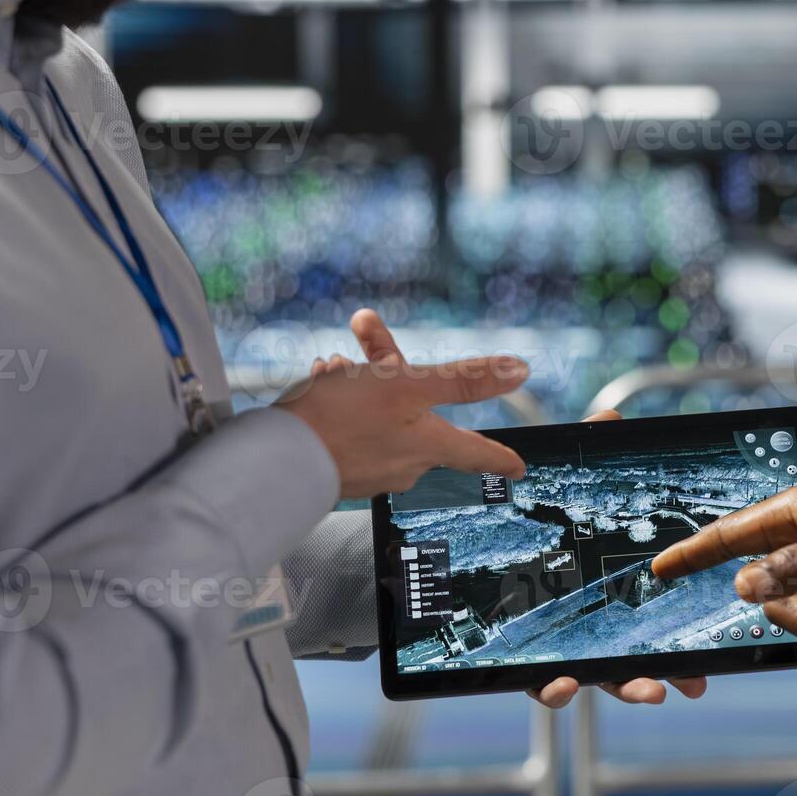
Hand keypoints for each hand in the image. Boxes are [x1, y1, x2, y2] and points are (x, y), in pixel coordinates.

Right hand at [275, 309, 527, 498]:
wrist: (278, 457)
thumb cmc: (343, 420)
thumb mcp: (409, 385)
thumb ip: (464, 379)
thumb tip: (519, 372)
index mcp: (429, 446)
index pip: (476, 453)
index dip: (500, 457)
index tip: (518, 468)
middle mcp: (405, 463)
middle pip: (416, 411)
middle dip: (390, 366)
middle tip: (363, 327)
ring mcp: (370, 467)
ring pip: (379, 412)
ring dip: (357, 380)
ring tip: (331, 366)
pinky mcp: (339, 467)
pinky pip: (351, 425)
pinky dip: (338, 399)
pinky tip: (318, 382)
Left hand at [527, 408, 708, 709]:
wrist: (456, 546)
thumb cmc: (520, 522)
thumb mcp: (555, 489)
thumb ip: (585, 459)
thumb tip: (612, 416)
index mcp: (603, 596)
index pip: (647, 626)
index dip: (678, 650)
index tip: (703, 665)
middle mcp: (582, 630)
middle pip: (630, 662)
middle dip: (664, 676)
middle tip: (687, 683)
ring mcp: (551, 649)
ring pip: (592, 678)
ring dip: (621, 688)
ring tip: (642, 689)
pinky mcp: (514, 662)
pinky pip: (533, 682)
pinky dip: (552, 688)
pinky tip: (562, 683)